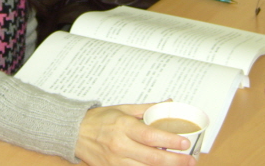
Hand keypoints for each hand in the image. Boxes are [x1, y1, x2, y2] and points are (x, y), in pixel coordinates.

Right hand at [75, 104, 195, 165]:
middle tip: (190, 161)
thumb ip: (147, 109)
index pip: (151, 135)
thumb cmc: (99, 120)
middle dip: (174, 161)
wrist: (74, 132)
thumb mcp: (123, 109)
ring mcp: (116, 161)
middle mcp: (120, 145)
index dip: (170, 140)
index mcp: (124, 126)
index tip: (185, 142)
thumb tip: (168, 104)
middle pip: (152, 157)